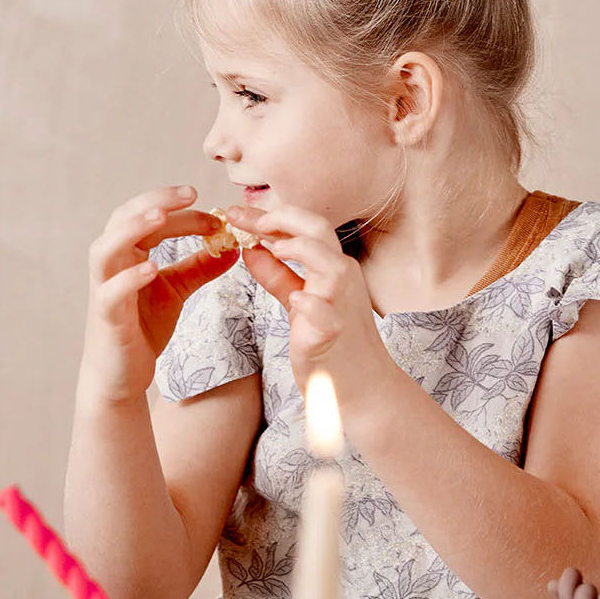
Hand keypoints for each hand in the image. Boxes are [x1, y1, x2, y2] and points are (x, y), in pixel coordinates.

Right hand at [79, 186, 236, 404]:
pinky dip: (129, 278)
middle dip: (155, 202)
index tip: (218, 214)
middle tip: (189, 193)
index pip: (152, 218)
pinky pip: (111, 293)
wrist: (122, 374)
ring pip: (106, 249)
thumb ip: (200, 267)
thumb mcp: (177, 290)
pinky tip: (151, 269)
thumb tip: (232, 246)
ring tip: (160, 217)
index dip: (183, 211)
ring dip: (131, 229)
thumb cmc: (142, 327)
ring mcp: (105, 290)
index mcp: (129, 253)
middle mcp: (112, 265)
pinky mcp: (106, 318)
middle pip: (123, 219)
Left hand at [226, 203, 395, 411]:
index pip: (305, 227)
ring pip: (330, 264)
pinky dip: (310, 303)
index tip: (236, 212)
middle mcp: (342, 279)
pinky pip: (324, 312)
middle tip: (248, 221)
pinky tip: (296, 301)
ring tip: (271, 249)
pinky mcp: (333, 333)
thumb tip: (251, 249)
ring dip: (300, 249)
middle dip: (282, 219)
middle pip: (319, 230)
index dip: (270, 216)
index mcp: (334, 268)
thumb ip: (278, 276)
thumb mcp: (301, 301)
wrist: (362, 386)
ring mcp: (340, 305)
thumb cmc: (334, 344)